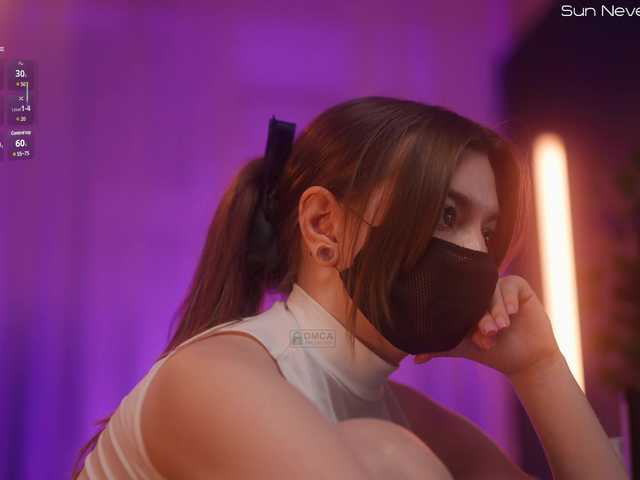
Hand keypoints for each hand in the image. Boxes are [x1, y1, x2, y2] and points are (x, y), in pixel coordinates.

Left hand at [414, 275, 563, 378]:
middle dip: (482, 316)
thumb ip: (439, 348)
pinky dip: (509, 299)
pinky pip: (510, 285)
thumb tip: (414, 359)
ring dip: (496, 310)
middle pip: (476, 296)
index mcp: (464, 301)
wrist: (525, 360)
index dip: (464, 318)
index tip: (475, 339)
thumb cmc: (492, 352)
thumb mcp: (463, 348)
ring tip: (501, 327)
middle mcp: (480, 291)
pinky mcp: (518, 286)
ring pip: (493, 292)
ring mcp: (498, 287)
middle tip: (489, 332)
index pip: (459, 302)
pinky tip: (512, 312)